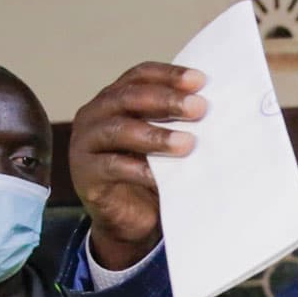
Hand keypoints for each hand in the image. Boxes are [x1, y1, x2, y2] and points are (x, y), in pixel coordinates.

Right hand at [68, 62, 205, 269]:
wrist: (129, 220)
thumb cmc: (149, 173)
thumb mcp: (162, 142)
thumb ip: (176, 122)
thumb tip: (213, 108)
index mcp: (113, 98)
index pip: (139, 76)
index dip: (168, 75)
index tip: (200, 81)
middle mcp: (94, 114)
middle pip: (128, 97)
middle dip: (167, 100)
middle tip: (199, 108)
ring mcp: (84, 143)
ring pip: (119, 130)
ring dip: (156, 135)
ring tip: (188, 143)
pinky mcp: (84, 173)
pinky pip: (112, 167)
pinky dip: (139, 170)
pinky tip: (162, 177)